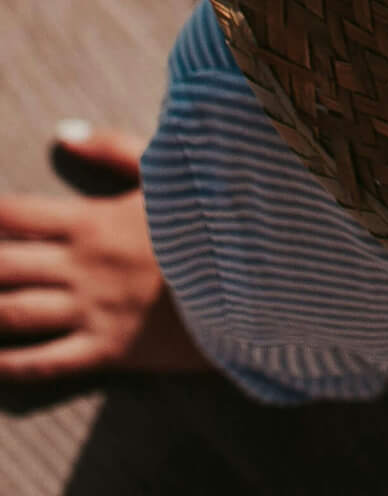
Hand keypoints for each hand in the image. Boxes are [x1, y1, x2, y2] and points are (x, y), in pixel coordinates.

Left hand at [0, 125, 208, 382]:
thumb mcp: (165, 170)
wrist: (255, 272)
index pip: (18, 215)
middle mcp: (81, 265)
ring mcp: (91, 309)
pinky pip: (45, 361)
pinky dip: (8, 365)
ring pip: (13, 313)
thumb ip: (112, 148)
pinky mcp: (107, 349)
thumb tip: (64, 130)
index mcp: (91, 219)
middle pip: (2, 266)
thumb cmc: (211, 216)